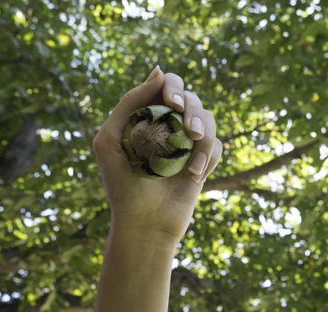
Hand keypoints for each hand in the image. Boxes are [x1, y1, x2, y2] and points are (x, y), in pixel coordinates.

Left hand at [92, 66, 221, 240]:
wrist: (144, 225)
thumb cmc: (121, 185)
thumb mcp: (110, 140)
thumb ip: (130, 104)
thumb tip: (159, 71)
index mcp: (145, 116)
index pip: (166, 85)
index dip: (174, 88)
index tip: (173, 104)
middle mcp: (167, 126)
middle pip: (192, 99)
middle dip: (194, 111)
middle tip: (189, 131)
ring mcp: (186, 144)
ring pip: (209, 120)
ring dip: (205, 135)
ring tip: (193, 163)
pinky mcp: (202, 162)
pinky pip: (216, 147)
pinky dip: (208, 157)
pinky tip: (194, 174)